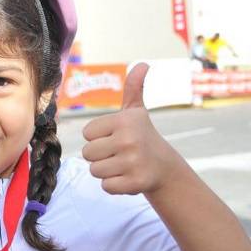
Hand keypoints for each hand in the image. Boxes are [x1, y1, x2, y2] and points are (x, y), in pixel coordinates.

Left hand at [81, 63, 180, 194]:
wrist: (164, 167)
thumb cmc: (141, 136)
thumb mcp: (136, 111)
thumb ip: (133, 87)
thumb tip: (142, 63)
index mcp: (124, 121)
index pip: (87, 134)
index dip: (98, 137)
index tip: (117, 137)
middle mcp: (129, 140)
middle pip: (87, 153)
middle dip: (100, 156)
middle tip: (120, 153)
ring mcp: (133, 162)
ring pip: (95, 171)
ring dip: (106, 171)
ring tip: (123, 165)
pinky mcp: (135, 183)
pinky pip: (106, 186)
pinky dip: (114, 185)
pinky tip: (128, 177)